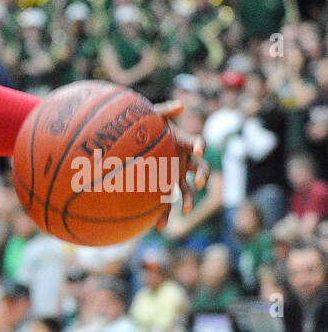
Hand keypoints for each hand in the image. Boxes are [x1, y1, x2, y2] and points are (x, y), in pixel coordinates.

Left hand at [153, 100, 206, 230]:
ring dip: (189, 199)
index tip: (199, 148)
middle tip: (197, 183)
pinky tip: (159, 226)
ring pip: (187, 189)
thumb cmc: (141, 128)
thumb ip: (164, 111)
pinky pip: (167, 204)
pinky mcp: (163, 190)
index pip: (196, 143)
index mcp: (182, 143)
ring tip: (186, 210)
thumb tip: (181, 106)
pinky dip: (164, 214)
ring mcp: (174, 176)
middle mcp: (183, 161)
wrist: (129, 145)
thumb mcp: (150, 117)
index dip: (199, 144)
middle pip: (200, 168)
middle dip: (202, 175)